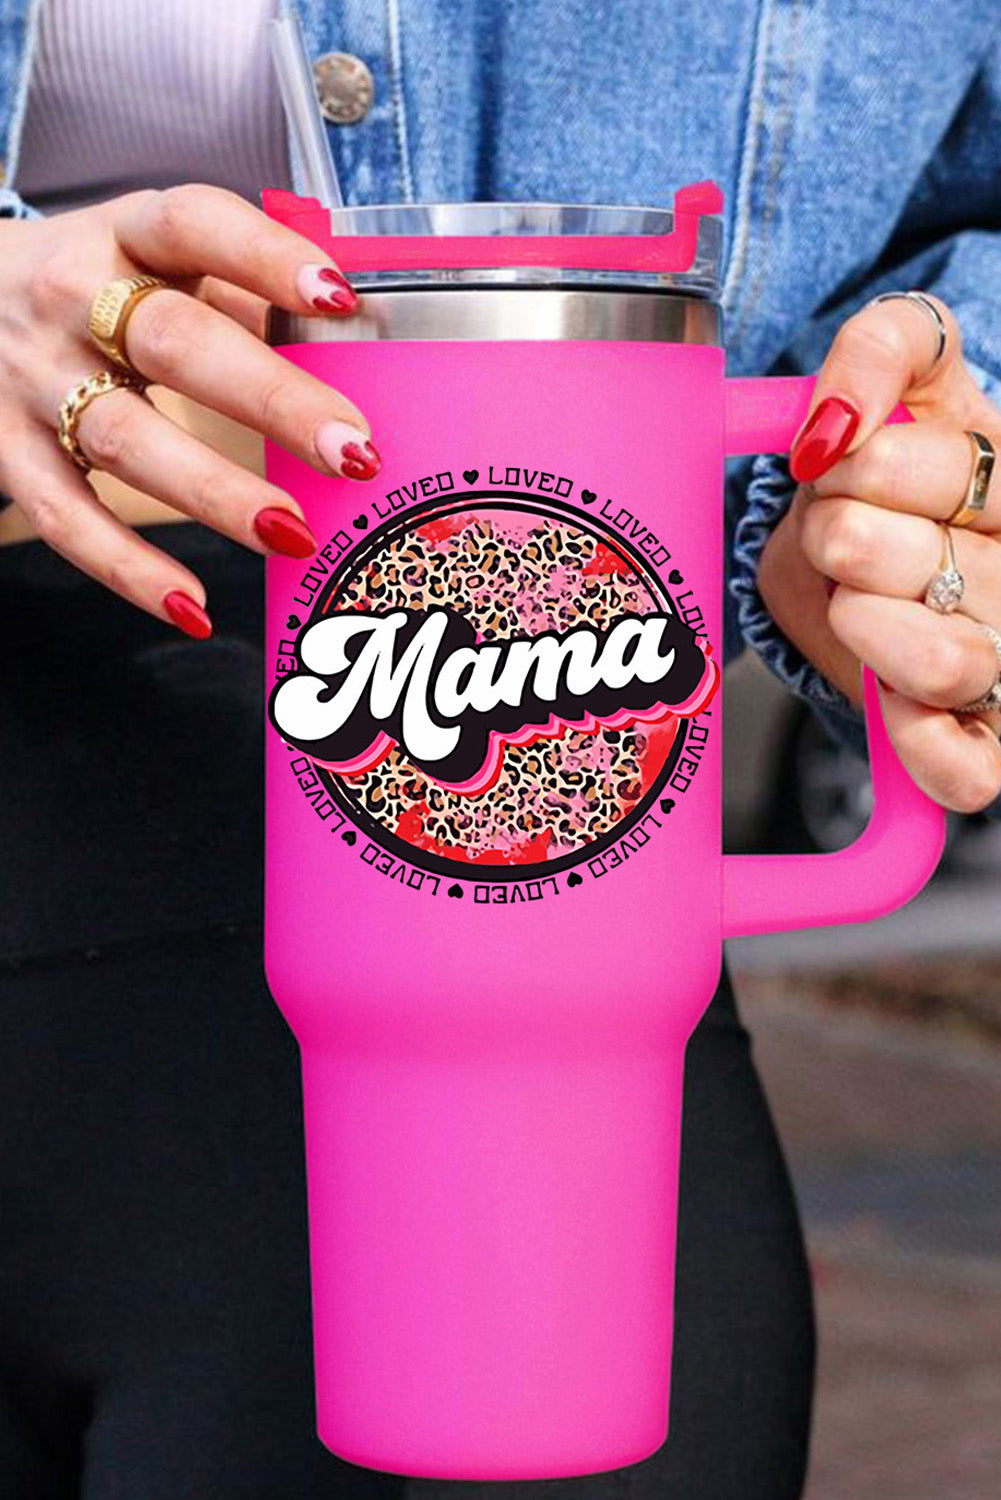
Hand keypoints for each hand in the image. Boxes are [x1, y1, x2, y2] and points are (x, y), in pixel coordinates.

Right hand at [0, 184, 378, 636]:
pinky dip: (129, 569)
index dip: (265, 256)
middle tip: (354, 451)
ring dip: (215, 491)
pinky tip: (194, 608)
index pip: (194, 224)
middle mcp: (69, 298)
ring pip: (125, 438)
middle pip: (175, 343)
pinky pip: (66, 516)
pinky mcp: (7, 451)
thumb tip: (358, 340)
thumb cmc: (94, 285)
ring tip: (293, 533)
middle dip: (272, 399)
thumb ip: (242, 294)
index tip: (339, 298)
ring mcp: (32, 379)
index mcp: (124, 233)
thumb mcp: (153, 259)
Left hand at [758, 293, 1000, 812]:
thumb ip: (881, 348)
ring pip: (941, 663)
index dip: (855, 464)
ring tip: (856, 603)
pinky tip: (886, 691)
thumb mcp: (907, 367)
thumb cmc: (903, 463)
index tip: (843, 464)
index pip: (941, 467)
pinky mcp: (987, 748)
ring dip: (857, 623)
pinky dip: (909, 735)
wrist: (874, 547)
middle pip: (901, 560)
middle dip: (835, 538)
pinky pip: (962, 772)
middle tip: (843, 537)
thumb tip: (833, 424)